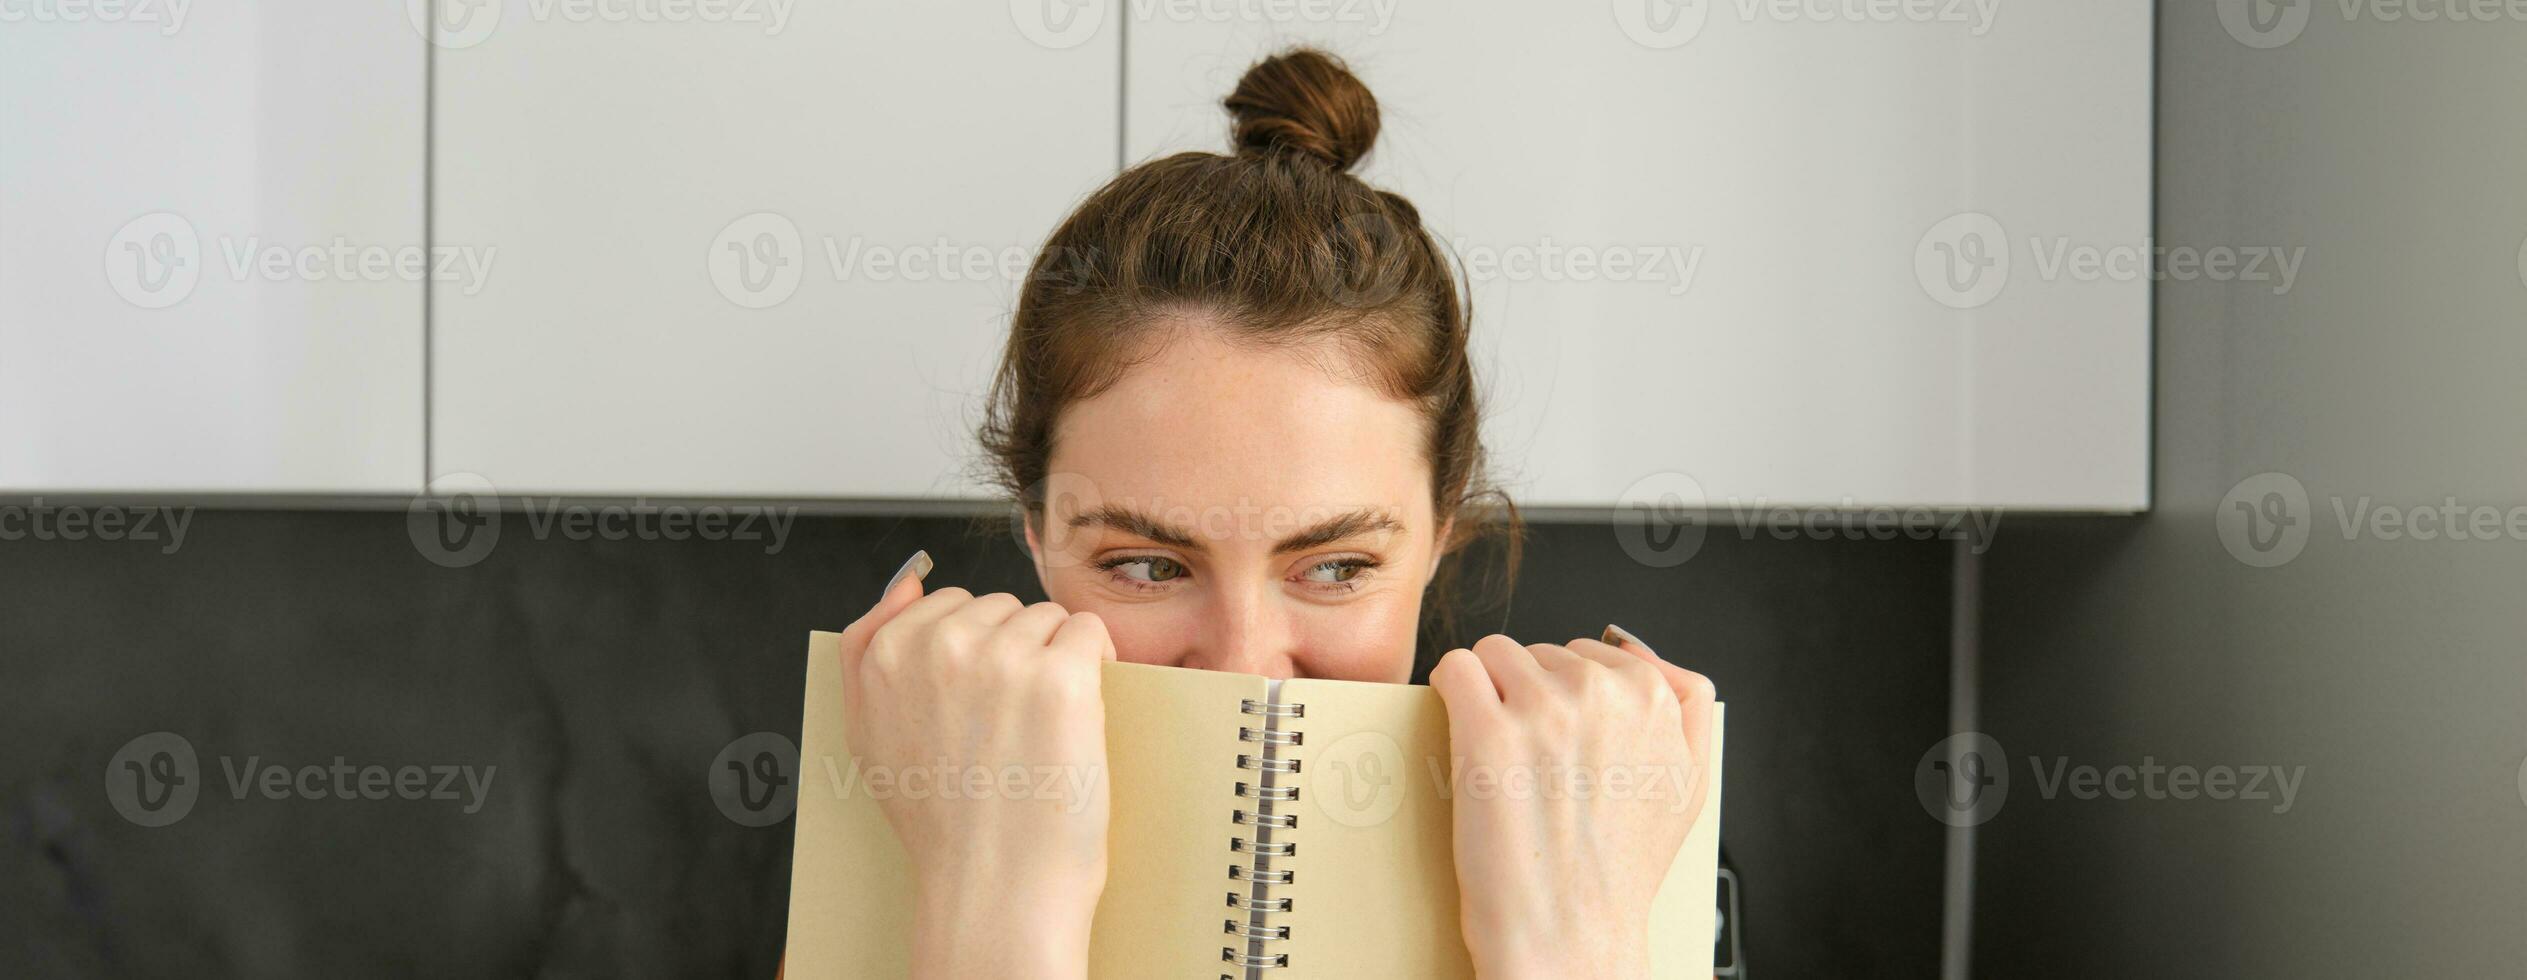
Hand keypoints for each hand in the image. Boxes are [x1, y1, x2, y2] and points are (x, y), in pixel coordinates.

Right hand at [834, 551, 1116, 979]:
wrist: (992, 884)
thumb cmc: (940, 821)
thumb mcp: (868, 733)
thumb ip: (869, 649)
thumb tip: (908, 581)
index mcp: (885, 656)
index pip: (947, 603)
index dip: (973, 652)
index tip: (976, 705)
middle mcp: (937, 646)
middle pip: (1000, 607)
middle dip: (1013, 652)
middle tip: (1007, 726)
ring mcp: (1001, 658)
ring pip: (1047, 618)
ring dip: (1055, 661)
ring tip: (1038, 729)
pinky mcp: (1060, 676)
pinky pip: (1089, 632)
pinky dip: (1097, 665)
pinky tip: (1077, 716)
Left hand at [1427, 627, 1716, 979]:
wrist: (1571, 935)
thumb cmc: (1619, 875)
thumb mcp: (1690, 785)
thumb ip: (1686, 708)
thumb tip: (1644, 655)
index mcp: (1654, 701)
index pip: (1594, 652)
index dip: (1569, 693)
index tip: (1562, 737)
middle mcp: (1603, 696)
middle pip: (1543, 652)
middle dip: (1531, 694)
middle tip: (1532, 760)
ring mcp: (1544, 710)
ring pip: (1496, 653)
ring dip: (1489, 691)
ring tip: (1500, 754)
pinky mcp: (1487, 733)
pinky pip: (1457, 667)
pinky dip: (1450, 689)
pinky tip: (1460, 726)